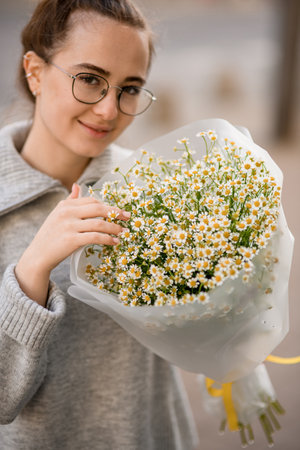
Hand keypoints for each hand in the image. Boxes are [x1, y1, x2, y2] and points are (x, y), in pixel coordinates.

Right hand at [15, 184, 129, 305]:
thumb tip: (77, 186)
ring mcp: (69, 226)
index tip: (118, 211)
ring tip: (123, 231)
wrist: (38, 255)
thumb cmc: (50, 235)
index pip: (92, 200)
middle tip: (127, 217)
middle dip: (115, 212)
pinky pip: (95, 237)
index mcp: (65, 205)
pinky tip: (115, 242)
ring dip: (114, 227)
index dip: (107, 205)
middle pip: (98, 208)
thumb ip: (70, 200)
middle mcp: (67, 213)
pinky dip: (108, 239)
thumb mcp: (58, 214)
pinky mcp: (72, 240)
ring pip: (99, 223)